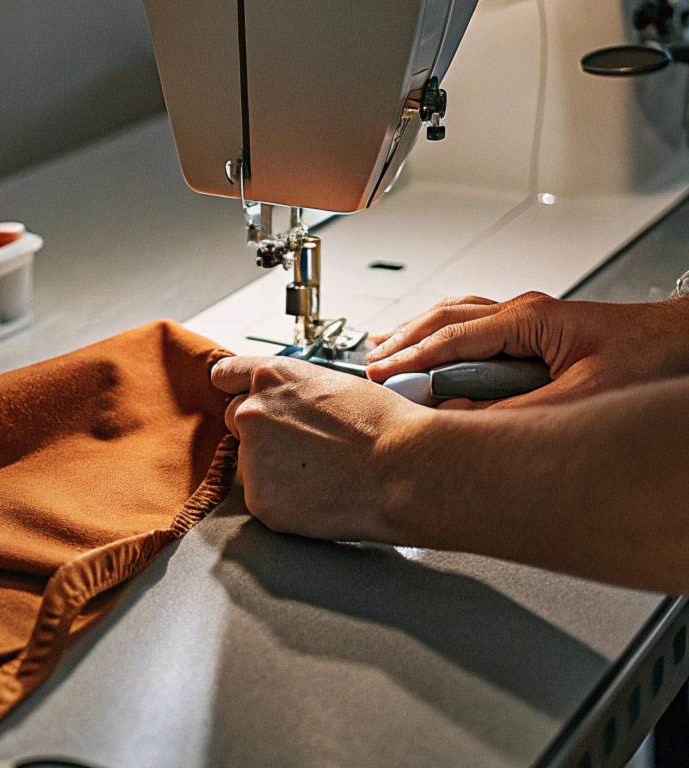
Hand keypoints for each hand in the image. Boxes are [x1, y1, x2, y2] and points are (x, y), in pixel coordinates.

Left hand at [211, 355, 428, 540]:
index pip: (225, 375)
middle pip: (236, 421)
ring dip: (274, 468)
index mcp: (271, 377)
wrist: (402, 468)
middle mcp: (251, 412)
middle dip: (261, 432)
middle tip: (304, 447)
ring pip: (251, 463)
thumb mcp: (333, 384)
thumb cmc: (382, 425)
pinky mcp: (260, 499)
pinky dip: (285, 500)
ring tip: (321, 472)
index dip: (235, 388)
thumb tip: (288, 406)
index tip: (238, 396)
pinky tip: (319, 494)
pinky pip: (264, 497)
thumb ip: (294, 392)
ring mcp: (251, 458)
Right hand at [365, 292, 688, 407]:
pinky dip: (437, 334)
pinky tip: (424, 345)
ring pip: (453, 315)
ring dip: (415, 333)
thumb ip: (517, 413)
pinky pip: (469, 324)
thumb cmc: (647, 359)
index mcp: (530, 319)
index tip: (382, 375)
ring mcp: (523, 317)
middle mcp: (521, 312)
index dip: (412, 358)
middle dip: (402, 341)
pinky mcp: (528, 329)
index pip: (453, 336)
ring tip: (382, 351)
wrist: (680, 343)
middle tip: (371, 367)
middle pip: (443, 318)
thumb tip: (463, 424)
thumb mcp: (579, 398)